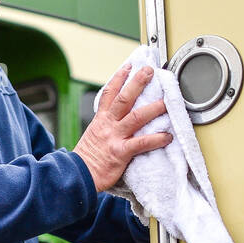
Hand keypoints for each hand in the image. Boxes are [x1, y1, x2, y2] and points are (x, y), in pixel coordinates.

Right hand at [72, 63, 171, 191]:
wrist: (76, 176)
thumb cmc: (86, 159)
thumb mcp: (92, 136)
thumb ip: (105, 126)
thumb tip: (117, 121)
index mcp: (100, 120)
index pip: (109, 93)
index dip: (119, 78)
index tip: (128, 66)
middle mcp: (108, 125)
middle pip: (124, 98)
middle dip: (137, 82)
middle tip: (149, 71)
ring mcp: (115, 137)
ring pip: (136, 117)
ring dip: (153, 108)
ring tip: (166, 101)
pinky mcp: (121, 152)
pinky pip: (142, 143)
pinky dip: (156, 139)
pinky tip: (167, 136)